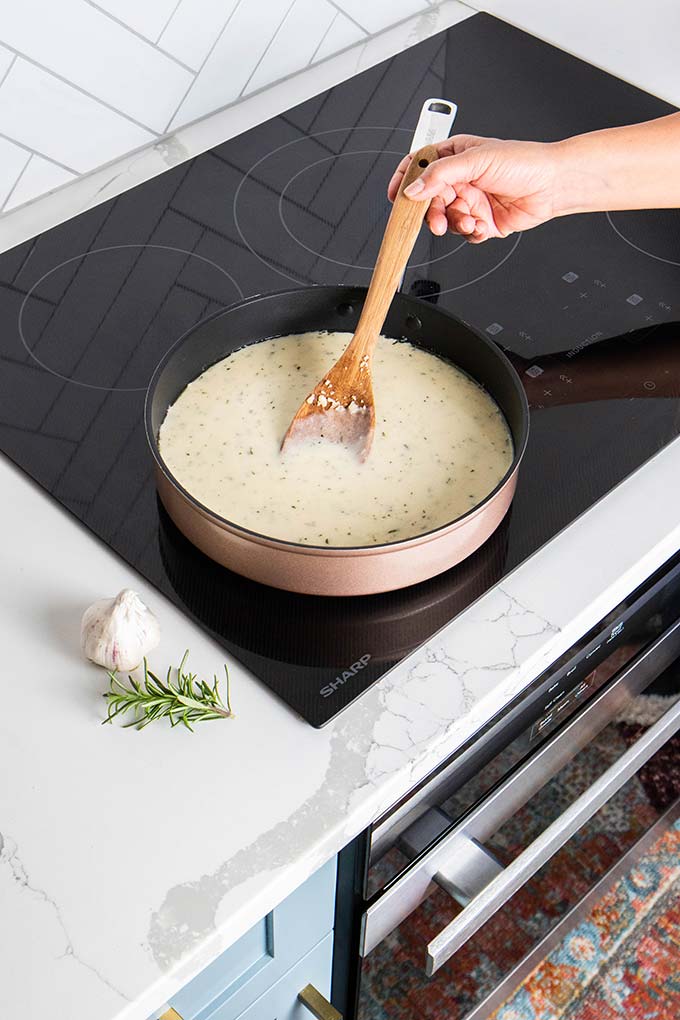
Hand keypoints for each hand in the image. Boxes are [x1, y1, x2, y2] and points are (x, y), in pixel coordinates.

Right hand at [388, 135, 560, 243]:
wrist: (552, 185)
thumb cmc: (523, 162)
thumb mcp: (476, 159)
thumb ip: (441, 174)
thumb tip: (414, 187)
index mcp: (455, 157)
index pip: (420, 166)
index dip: (405, 179)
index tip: (396, 195)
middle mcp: (461, 180)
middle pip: (430, 200)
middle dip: (433, 214)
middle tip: (437, 222)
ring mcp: (470, 202)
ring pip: (446, 220)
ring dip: (456, 224)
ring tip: (471, 221)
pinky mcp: (481, 222)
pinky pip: (465, 234)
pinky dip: (472, 233)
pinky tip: (484, 225)